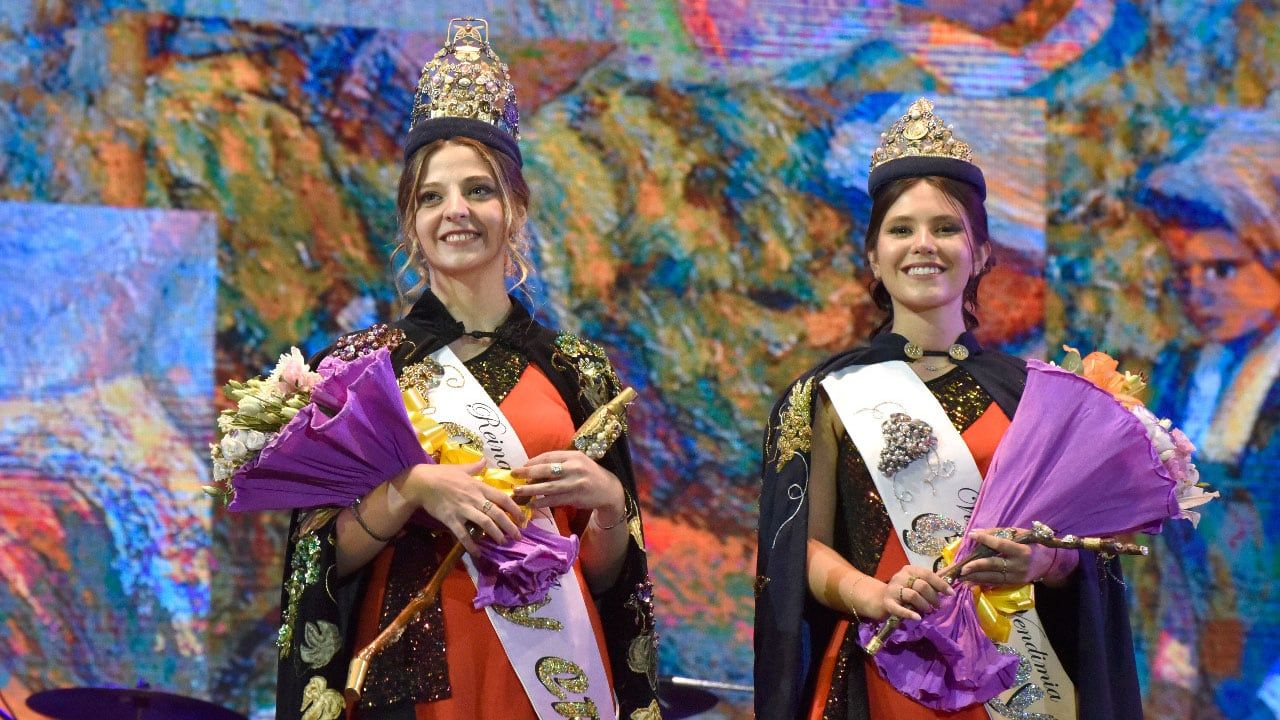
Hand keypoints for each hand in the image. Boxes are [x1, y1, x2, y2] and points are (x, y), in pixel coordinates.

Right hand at [397, 461, 524, 554]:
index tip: (522, 519)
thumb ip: (475, 467)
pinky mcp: (451, 520)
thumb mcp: (461, 468)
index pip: (503, 498)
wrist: (421, 483)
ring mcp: (463, 510)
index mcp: (479, 486)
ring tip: (503, 542)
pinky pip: (463, 535)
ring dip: (496, 534)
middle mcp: (474, 498)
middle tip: (517, 537)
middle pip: (497, 513)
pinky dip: (472, 545)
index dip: (515, 509)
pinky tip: (478, 553)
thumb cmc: (441, 474)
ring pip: (485, 523)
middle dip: (510, 526)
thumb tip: (485, 460)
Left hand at [511, 451, 625, 521]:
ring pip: (548, 486)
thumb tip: (532, 469)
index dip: (532, 462)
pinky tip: (532, 503)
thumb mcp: (576, 463)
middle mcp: (574, 467)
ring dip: (531, 489)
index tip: (520, 467)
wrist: (608, 490)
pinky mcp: (576, 497)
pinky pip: (555, 499)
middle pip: (546, 469)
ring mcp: (575, 483)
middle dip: (527, 473)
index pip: (548, 456)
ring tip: (518, 492)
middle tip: (513, 475)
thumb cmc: (588, 474)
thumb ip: (559, 464)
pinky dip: (542, 501)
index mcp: (573, 455)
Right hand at [879, 564, 953, 621]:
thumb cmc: (906, 589)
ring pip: (913, 596)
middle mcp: (900, 577)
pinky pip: (899, 609)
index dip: (941, 584)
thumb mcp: (918, 580)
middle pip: (921, 585)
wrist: (883, 598)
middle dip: (933, 597)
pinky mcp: (888, 603)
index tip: (951, 593)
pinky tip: (918, 618)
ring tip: (928, 610)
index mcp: (910, 570)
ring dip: (924, 605)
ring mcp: (893, 590)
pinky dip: (909, 614)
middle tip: (937, 605)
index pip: (928, 574)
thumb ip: (934, 578)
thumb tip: (954, 570)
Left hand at [961, 528, 1039, 585]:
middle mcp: (1018, 565)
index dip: (986, 539)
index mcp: (1022, 551)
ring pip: (992, 577)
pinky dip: (982, 582)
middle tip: (962, 568)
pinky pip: (995, 583)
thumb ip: (999, 533)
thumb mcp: (1019, 534)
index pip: (1001, 545)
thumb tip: (977, 532)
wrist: (1048, 563)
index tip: (971, 535)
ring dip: (975, 577)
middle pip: (994, 565)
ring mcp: (1016, 577)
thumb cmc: (1032, 544)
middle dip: (976, 566)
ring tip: (961, 576)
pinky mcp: (1013, 584)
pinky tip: (970, 581)